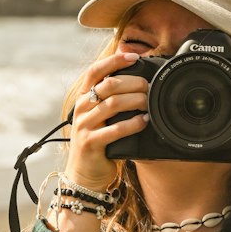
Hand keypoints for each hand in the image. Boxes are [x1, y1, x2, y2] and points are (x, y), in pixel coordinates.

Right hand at [66, 49, 148, 191]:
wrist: (84, 175)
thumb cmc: (98, 143)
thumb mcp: (100, 118)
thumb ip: (111, 101)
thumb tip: (137, 83)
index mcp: (83, 99)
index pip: (95, 71)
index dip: (114, 61)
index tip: (133, 57)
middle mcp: (82, 109)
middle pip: (108, 85)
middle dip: (133, 82)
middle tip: (149, 87)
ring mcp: (84, 126)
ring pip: (113, 104)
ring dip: (136, 101)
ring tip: (148, 103)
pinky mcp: (91, 143)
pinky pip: (115, 129)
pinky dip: (133, 124)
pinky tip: (144, 122)